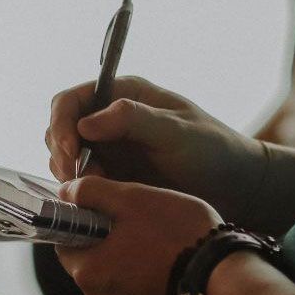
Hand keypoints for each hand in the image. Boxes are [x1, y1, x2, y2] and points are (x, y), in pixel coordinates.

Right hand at [46, 76, 264, 212]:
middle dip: (62, 154)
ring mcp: (109, 148)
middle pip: (60, 129)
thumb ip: (133, 120)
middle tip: (80, 179)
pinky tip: (101, 199)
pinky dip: (80, 190)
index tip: (72, 153)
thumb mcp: (178, 132)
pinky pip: (80, 181)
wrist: (235, 187)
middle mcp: (110, 118)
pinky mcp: (113, 176)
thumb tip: (87, 122)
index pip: (71, 100)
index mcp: (124, 94)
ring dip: (70, 174)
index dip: (62, 124)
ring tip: (98, 190)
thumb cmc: (213, 151)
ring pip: (65, 157)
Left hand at [55, 176, 221, 294]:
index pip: (68, 245)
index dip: (89, 230)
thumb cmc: (180, 235)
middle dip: (112, 256)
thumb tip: (65, 191)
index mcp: (88, 271)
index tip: (113, 223)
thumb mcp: (135, 198)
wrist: (226, 282)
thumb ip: (92, 192)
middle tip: (147, 240)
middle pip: (93, 273)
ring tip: (165, 264)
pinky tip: (172, 287)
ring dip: (131, 282)